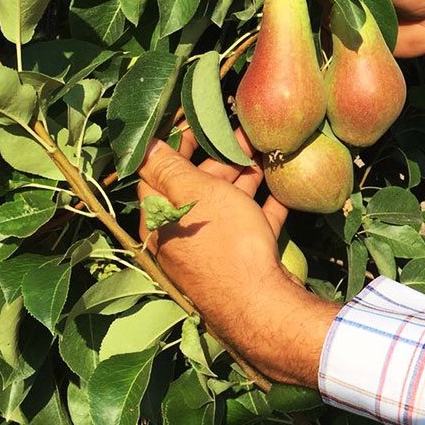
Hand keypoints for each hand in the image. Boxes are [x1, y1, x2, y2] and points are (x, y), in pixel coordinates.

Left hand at [136, 132, 339, 386]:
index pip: (157, 173)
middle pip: (196, 186)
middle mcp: (183, 237)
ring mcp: (215, 250)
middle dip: (217, 156)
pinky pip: (253, 223)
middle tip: (238, 130)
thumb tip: (142, 143)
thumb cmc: (223, 243)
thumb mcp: (194, 195)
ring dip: (244, 174)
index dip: (173, 143)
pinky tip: (282, 183)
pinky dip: (266, 202)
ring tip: (264, 147)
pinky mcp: (246, 260)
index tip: (195, 120)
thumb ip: (169, 168)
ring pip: (227, 203)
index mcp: (161, 221)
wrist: (262, 305)